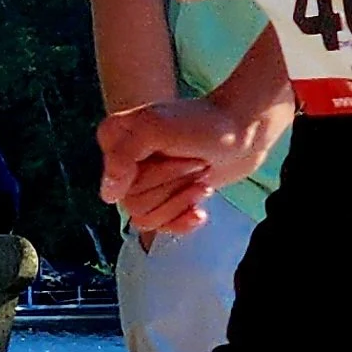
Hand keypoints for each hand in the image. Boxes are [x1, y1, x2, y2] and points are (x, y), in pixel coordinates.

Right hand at [99, 95, 273, 237]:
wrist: (243, 133)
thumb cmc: (203, 124)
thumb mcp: (155, 129)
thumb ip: (123, 157)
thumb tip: (107, 196)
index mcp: (113, 139)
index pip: (116, 182)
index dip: (149, 175)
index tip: (174, 152)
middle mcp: (124, 162)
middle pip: (133, 202)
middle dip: (171, 185)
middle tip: (195, 163)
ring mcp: (145, 182)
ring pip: (146, 218)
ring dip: (180, 201)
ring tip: (202, 180)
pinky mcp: (166, 198)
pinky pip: (160, 227)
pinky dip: (182, 221)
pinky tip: (200, 210)